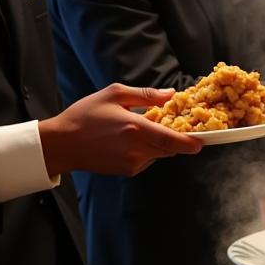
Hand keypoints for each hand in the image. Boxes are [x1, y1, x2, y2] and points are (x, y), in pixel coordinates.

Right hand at [38, 84, 202, 177]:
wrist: (64, 143)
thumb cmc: (86, 115)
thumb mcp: (114, 94)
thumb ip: (145, 95)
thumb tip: (170, 94)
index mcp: (136, 129)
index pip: (172, 140)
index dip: (190, 143)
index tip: (201, 142)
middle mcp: (138, 149)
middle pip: (170, 148)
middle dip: (173, 139)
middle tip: (166, 126)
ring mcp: (134, 163)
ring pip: (160, 155)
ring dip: (158, 144)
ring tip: (137, 131)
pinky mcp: (129, 171)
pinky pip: (147, 161)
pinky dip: (146, 152)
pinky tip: (127, 142)